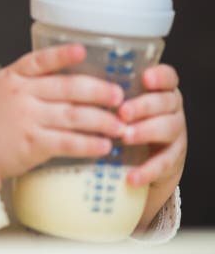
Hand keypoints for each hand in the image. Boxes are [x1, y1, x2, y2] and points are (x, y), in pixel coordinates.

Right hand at [0, 43, 124, 188]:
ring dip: (103, 120)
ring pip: (75, 115)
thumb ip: (27, 84)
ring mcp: (27, 119)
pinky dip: (90, 144)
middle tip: (120, 96)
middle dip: (99, 91)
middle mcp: (21, 95)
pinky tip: (104, 146)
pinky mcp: (33, 144)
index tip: (82, 50)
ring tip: (121, 126)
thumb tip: (68, 84)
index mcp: (12, 78)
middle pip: (68, 88)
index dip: (62, 55)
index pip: (39, 60)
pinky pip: (68, 142)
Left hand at [119, 64, 186, 188]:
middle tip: (123, 112)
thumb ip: (108, 89)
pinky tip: (132, 177)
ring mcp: (175, 132)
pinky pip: (163, 163)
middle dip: (144, 106)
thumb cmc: (123, 117)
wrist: (143, 155)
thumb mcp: (118, 100)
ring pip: (168, 128)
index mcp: (159, 89)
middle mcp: (171, 108)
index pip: (167, 77)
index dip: (159, 76)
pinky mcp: (173, 157)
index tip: (145, 78)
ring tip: (125, 137)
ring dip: (145, 132)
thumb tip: (76, 79)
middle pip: (166, 102)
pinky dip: (147, 170)